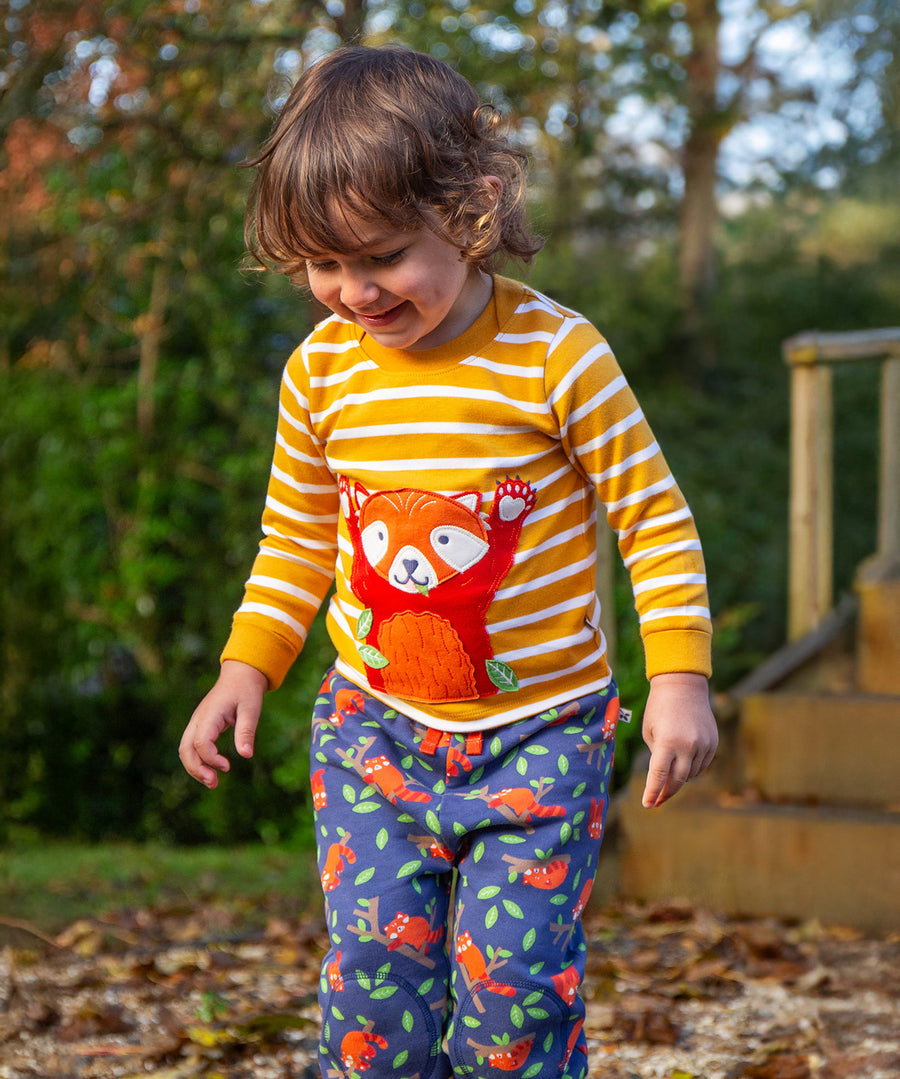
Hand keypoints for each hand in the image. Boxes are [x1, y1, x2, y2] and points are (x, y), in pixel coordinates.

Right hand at [179, 660, 267, 788]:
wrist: (240, 675)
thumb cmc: (246, 691)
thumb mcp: (251, 709)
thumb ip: (246, 731)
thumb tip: (246, 755)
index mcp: (210, 714)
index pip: (201, 742)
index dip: (211, 758)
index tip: (228, 766)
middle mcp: (198, 719)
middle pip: (185, 749)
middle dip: (196, 769)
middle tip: (214, 784)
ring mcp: (197, 722)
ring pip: (185, 750)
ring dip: (195, 768)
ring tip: (212, 783)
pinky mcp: (200, 726)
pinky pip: (192, 746)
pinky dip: (197, 761)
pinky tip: (211, 770)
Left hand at [641, 672, 717, 808]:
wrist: (683, 685)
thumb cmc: (659, 708)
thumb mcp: (650, 731)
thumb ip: (657, 756)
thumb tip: (663, 778)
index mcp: (667, 742)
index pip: (659, 775)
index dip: (652, 792)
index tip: (647, 805)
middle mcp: (688, 745)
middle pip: (677, 780)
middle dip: (665, 793)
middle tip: (656, 801)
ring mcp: (703, 745)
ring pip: (691, 775)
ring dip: (678, 779)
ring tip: (667, 778)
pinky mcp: (713, 743)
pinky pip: (702, 766)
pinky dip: (691, 769)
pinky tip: (682, 765)